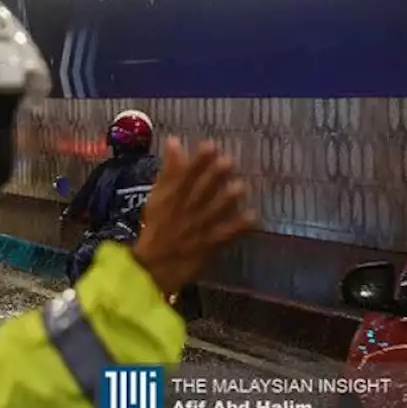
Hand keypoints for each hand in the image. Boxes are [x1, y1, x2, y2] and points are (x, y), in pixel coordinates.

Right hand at [132, 137, 258, 295]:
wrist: (154, 265)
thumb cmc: (157, 227)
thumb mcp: (158, 196)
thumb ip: (168, 170)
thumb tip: (175, 141)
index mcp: (171, 196)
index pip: (184, 175)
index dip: (197, 161)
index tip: (210, 146)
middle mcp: (186, 209)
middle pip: (200, 191)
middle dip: (213, 177)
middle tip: (228, 162)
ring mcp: (198, 227)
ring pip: (213, 211)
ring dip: (225, 200)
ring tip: (239, 187)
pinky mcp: (209, 244)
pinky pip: (225, 234)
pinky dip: (238, 226)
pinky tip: (252, 217)